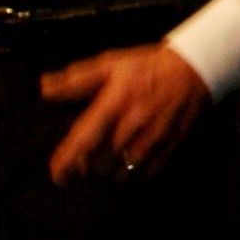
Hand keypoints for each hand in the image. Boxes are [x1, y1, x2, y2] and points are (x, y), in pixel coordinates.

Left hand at [40, 44, 208, 184]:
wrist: (196, 67)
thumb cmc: (148, 66)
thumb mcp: (112, 64)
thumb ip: (77, 79)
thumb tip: (43, 88)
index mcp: (114, 103)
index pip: (83, 141)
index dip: (66, 163)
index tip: (57, 174)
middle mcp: (132, 125)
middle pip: (98, 164)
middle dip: (87, 167)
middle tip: (85, 162)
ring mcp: (153, 138)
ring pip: (120, 173)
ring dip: (108, 173)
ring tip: (106, 163)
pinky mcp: (170, 146)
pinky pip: (145, 174)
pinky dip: (132, 175)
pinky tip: (129, 164)